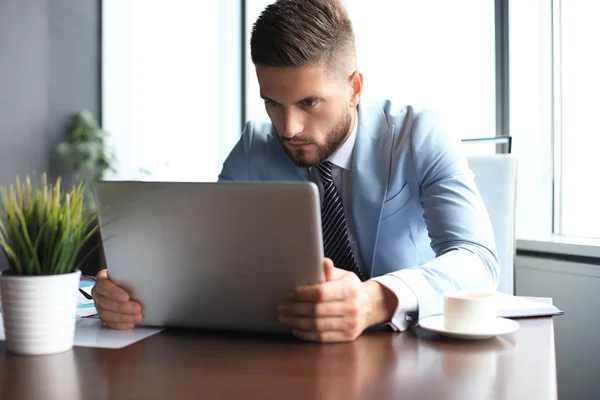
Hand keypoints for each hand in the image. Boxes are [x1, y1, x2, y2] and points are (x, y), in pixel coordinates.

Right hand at [91, 269, 142, 329]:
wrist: (129, 287)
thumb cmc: (129, 279)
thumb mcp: (131, 273)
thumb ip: (133, 275)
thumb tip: (147, 278)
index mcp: (103, 279)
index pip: (103, 286)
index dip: (114, 293)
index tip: (126, 297)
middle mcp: (99, 293)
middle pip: (105, 302)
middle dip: (122, 307)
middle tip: (136, 308)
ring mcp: (100, 305)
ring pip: (106, 314)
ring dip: (123, 317)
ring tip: (137, 317)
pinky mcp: (104, 316)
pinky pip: (109, 323)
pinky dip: (120, 325)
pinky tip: (130, 323)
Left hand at [278, 258, 397, 342]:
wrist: (371, 306)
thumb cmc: (351, 288)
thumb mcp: (343, 276)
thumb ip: (330, 271)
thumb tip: (322, 261)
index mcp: (349, 290)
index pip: (321, 293)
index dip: (302, 294)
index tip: (288, 294)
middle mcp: (351, 308)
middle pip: (316, 310)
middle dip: (295, 309)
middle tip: (281, 306)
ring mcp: (350, 324)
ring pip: (317, 326)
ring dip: (296, 322)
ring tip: (284, 317)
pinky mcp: (347, 337)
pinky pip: (322, 338)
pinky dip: (306, 334)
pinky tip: (295, 328)